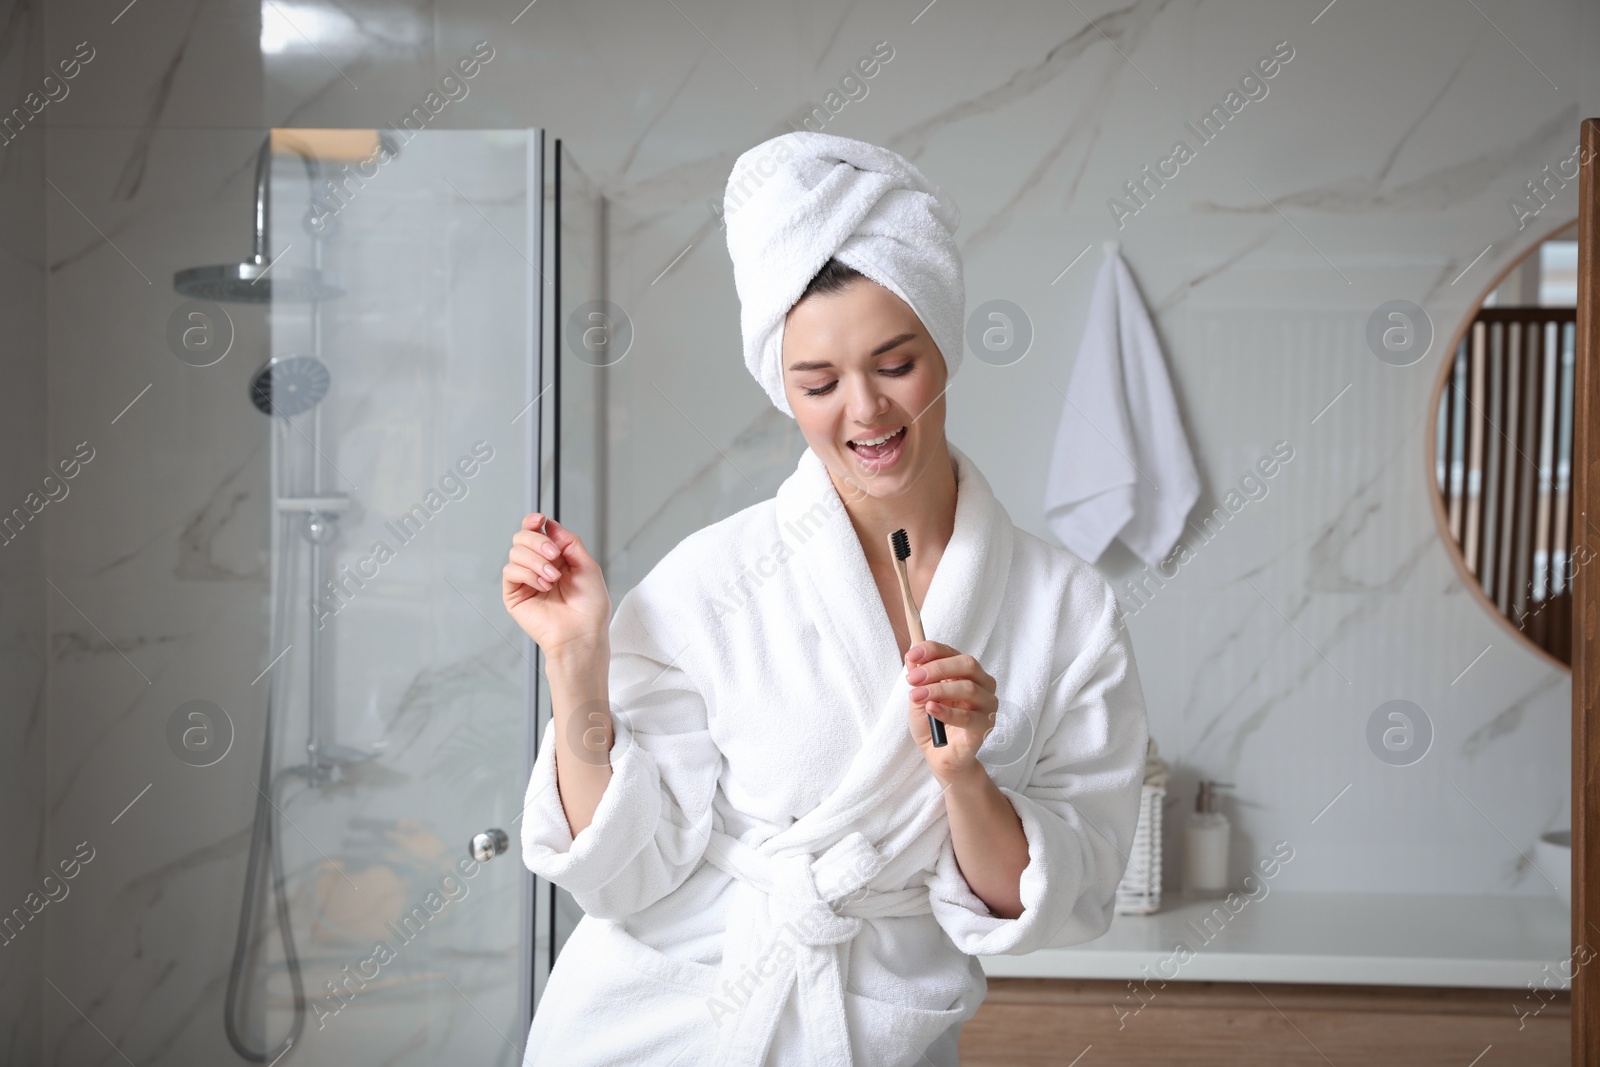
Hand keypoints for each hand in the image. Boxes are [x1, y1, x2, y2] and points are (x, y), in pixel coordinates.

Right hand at [502, 513, 610, 658]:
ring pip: (515, 552)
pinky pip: (510, 571)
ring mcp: (525, 580)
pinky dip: (528, 574)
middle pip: (522, 537)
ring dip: (536, 561)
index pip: (536, 532)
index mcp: (555, 558)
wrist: (582, 634)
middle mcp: (538, 566)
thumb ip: (570, 542)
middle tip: (554, 556)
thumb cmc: (589, 607)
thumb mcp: (587, 566)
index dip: (534, 522)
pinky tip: (543, 586)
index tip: (540, 520)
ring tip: (553, 578)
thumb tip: (550, 525)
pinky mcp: (514, 595)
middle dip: (538, 541)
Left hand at [904, 640, 999, 786]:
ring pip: (969, 688)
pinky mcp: (985, 727)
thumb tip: (912, 658)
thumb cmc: (932, 723)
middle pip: (967, 664)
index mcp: (966, 673)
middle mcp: (982, 685)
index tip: (912, 655)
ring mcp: (987, 705)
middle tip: (913, 678)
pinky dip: (947, 712)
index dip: (932, 650)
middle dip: (937, 668)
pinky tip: (931, 709)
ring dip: (938, 690)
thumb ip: (918, 679)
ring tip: (917, 696)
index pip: (953, 652)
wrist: (939, 755)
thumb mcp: (918, 697)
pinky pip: (968, 717)